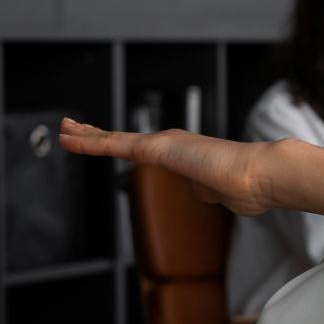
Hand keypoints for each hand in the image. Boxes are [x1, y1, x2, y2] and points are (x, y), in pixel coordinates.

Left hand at [60, 119, 270, 212]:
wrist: (260, 177)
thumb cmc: (250, 187)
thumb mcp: (222, 194)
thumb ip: (207, 190)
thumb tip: (200, 191)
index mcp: (186, 154)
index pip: (147, 150)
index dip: (125, 145)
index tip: (111, 143)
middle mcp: (171, 144)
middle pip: (124, 139)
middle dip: (98, 135)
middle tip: (76, 129)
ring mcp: (161, 144)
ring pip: (112, 139)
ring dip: (85, 135)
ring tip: (64, 130)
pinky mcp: (154, 148)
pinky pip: (112, 144)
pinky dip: (87, 141)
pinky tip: (68, 138)